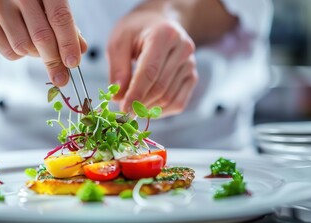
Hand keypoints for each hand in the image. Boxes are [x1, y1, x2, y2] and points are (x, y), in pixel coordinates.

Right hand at [0, 0, 87, 85]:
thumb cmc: (31, 0)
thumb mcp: (52, 5)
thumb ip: (68, 26)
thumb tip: (80, 51)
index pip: (59, 18)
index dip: (68, 44)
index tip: (73, 63)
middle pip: (41, 37)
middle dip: (54, 61)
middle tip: (62, 76)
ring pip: (24, 47)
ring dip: (36, 55)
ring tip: (37, 46)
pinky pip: (10, 53)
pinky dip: (21, 55)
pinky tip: (22, 41)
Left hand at [107, 1, 197, 116]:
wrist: (159, 23)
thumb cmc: (136, 31)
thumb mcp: (119, 41)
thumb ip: (118, 69)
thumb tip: (118, 98)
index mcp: (164, 35)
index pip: (150, 72)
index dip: (136, 94)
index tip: (123, 109)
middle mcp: (183, 48)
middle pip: (160, 88)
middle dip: (140, 103)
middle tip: (124, 110)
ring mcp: (190, 63)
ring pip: (169, 98)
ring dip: (149, 109)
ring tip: (133, 106)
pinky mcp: (192, 76)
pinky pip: (179, 102)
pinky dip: (161, 111)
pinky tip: (147, 107)